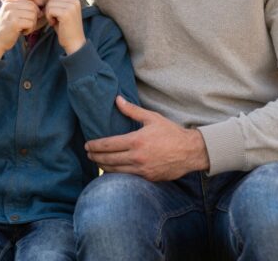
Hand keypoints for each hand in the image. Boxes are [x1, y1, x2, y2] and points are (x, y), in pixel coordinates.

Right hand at [0, 0, 39, 57]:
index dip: (34, 12)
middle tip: (28, 26)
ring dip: (32, 25)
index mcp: (8, 2)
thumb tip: (41, 11)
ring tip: (24, 29)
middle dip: (34, 18)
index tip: (29, 21)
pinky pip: (31, 23)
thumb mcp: (11, 16)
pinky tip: (23, 33)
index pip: (29, 3)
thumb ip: (22, 10)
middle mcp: (9, 6)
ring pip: (33, 16)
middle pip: (32, 8)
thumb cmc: (6, 30)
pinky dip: (30, 30)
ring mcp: (11, 14)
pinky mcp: (14, 23)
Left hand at [45, 0, 85, 53]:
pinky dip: (49, 17)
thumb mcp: (63, 13)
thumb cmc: (66, 29)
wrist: (74, 43)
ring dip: (48, 13)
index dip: (52, 5)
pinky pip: (50, 10)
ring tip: (54, 21)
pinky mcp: (66, 13)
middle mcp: (74, 1)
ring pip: (50, 3)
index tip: (55, 15)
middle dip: (49, 8)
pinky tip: (53, 23)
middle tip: (53, 19)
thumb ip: (58, 4)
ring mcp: (71, 7)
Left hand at [85, 96, 209, 180]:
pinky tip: (112, 170)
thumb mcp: (152, 118)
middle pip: (108, 159)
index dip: (95, 145)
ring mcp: (142, 170)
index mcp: (136, 141)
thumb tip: (117, 99)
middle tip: (88, 154)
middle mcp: (137, 157)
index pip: (108, 144)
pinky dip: (117, 174)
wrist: (190, 152)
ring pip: (116, 171)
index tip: (87, 145)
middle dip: (95, 156)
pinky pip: (127, 177)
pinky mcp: (148, 178)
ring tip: (96, 161)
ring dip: (103, 166)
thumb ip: (132, 110)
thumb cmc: (171, 132)